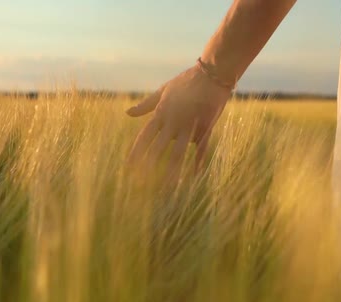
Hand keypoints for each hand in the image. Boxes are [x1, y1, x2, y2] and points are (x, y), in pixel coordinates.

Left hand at [126, 65, 230, 179]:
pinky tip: (194, 175)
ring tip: (168, 188)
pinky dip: (198, 162)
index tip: (129, 167)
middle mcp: (174, 122)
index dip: (137, 153)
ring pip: (179, 152)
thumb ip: (146, 105)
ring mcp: (190, 126)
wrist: (212, 75)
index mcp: (162, 113)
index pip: (145, 137)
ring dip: (173, 171)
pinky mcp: (206, 128)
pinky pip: (201, 148)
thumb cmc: (186, 81)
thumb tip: (128, 113)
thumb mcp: (163, 91)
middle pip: (159, 148)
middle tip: (142, 183)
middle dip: (150, 166)